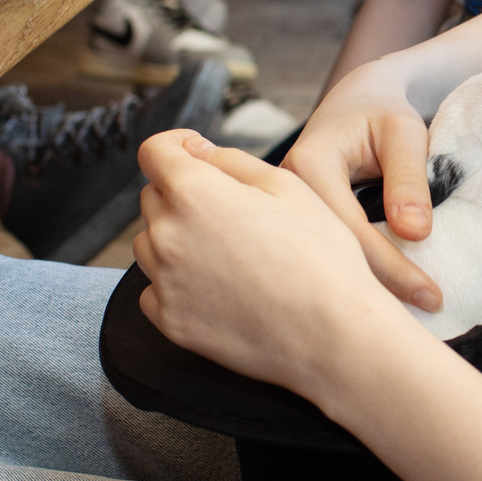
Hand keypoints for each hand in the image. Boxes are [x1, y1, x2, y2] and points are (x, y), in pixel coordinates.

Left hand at [133, 131, 416, 398]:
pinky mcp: (169, 321)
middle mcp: (167, 236)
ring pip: (150, 244)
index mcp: (194, 193)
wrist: (331, 334)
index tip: (193, 154)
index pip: (153, 151)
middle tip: (230, 213)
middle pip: (153, 198)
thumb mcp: (287, 186)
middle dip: (182, 195)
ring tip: (228, 254)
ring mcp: (164, 282)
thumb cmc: (320, 259)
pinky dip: (176, 283)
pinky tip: (218, 286)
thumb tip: (197, 152)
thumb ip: (230, 160)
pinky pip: (155, 289)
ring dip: (176, 239)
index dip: (175, 145)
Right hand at [283, 62, 443, 310]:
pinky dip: (353, 275)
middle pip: (329, 252)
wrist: (358, 101)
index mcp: (307, 164)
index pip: (350, 228)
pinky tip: (381, 302)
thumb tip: (415, 233)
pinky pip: (322, 253)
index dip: (391, 266)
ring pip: (322, 259)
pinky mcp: (294, 223)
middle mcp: (285, 191)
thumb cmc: (384, 113)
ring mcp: (285, 211)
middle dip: (374, 290)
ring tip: (401, 322)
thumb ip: (409, 179)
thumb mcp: (404, 134)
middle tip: (419, 322)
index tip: (431, 296)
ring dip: (361, 288)